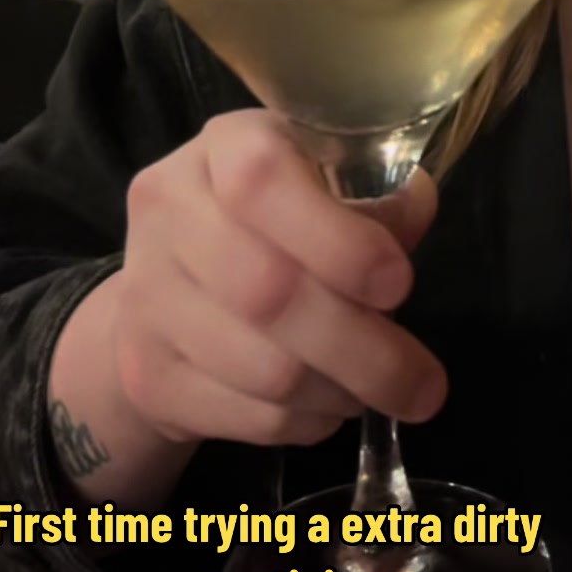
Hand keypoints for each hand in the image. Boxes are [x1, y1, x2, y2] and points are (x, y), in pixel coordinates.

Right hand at [110, 109, 445, 447]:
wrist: (169, 287)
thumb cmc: (277, 223)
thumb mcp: (328, 185)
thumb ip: (375, 199)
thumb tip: (415, 206)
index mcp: (222, 148)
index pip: (263, 183)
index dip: (338, 240)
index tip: (399, 283)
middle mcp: (168, 210)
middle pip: (268, 294)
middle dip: (364, 349)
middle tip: (425, 386)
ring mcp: (146, 296)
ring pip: (264, 370)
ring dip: (340, 392)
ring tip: (374, 387)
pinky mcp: (146, 373)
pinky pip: (248, 417)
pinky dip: (307, 423)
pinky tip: (326, 404)